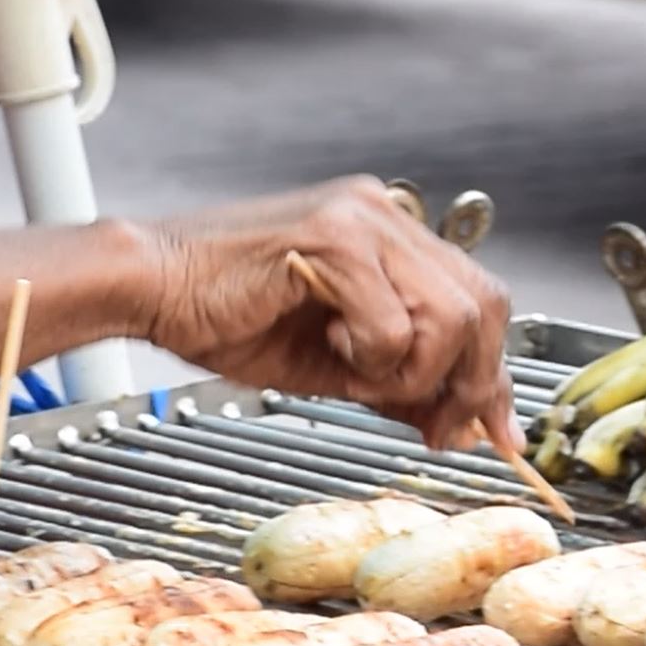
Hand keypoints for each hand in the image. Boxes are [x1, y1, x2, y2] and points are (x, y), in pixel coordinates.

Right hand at [141, 177, 518, 453]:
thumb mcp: (330, 363)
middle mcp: (386, 215)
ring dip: (412, 370)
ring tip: (357, 375)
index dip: (493, 372)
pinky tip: (328, 348)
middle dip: (470, 381)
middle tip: (439, 427)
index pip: (477, 300)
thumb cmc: (223, 316)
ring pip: (450, 315)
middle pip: (484, 304)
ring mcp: (365, 220)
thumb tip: (452, 421)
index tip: (494, 429)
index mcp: (388, 235)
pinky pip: (394, 323)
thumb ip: (394, 380)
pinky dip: (371, 357)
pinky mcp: (336, 240)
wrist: (151, 287)